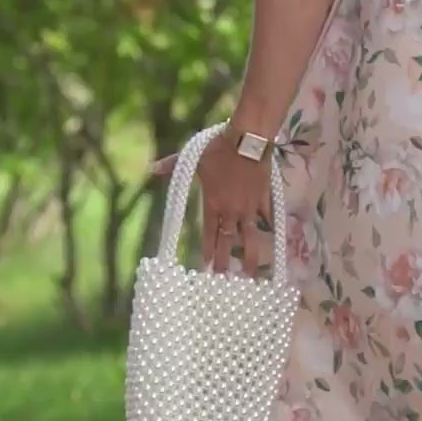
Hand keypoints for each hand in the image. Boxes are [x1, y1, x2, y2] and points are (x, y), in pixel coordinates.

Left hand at [151, 133, 272, 275]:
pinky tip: (272, 240)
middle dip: (225, 261)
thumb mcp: (191, 156)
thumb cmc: (218, 148)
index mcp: (213, 203)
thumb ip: (171, 165)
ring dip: (249, 256)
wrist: (247, 140)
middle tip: (224, 279)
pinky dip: (269, 228)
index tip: (207, 266)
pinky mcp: (263, 199)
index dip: (208, 250)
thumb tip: (149, 168)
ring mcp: (249, 207)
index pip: (209, 233)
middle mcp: (231, 211)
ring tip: (250, 275)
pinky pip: (267, 218)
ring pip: (250, 238)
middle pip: (228, 241)